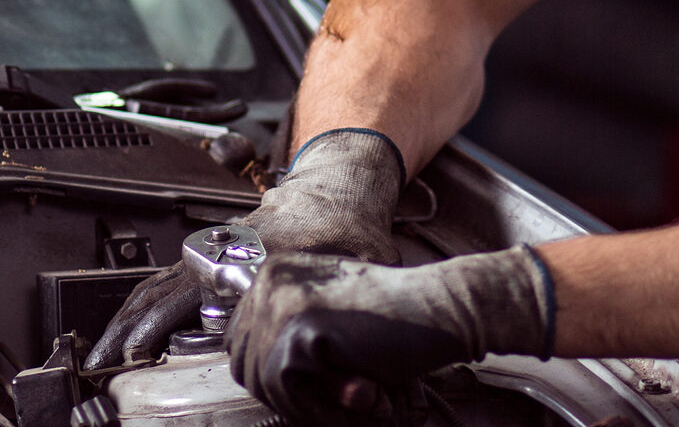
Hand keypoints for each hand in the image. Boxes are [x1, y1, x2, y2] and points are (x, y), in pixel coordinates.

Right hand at [82, 129, 405, 369]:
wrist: (335, 185)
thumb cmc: (346, 224)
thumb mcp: (359, 262)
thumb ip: (357, 299)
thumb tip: (370, 342)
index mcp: (251, 258)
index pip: (194, 294)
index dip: (163, 325)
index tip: (144, 353)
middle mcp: (222, 253)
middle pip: (162, 293)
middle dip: (131, 331)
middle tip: (107, 366)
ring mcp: (211, 254)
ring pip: (156, 288)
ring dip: (128, 321)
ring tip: (105, 356)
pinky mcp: (208, 257)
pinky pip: (163, 282)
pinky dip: (140, 307)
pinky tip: (128, 330)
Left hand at [226, 246, 554, 425]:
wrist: (440, 307)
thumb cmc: (395, 314)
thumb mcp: (330, 311)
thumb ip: (290, 332)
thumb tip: (256, 375)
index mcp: (276, 273)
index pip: (238, 338)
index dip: (268, 372)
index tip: (305, 387)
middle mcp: (272, 282)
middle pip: (244, 363)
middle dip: (283, 392)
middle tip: (334, 397)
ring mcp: (284, 303)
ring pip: (263, 381)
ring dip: (304, 403)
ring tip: (353, 394)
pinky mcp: (303, 330)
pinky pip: (288, 391)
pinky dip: (320, 406)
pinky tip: (361, 392)